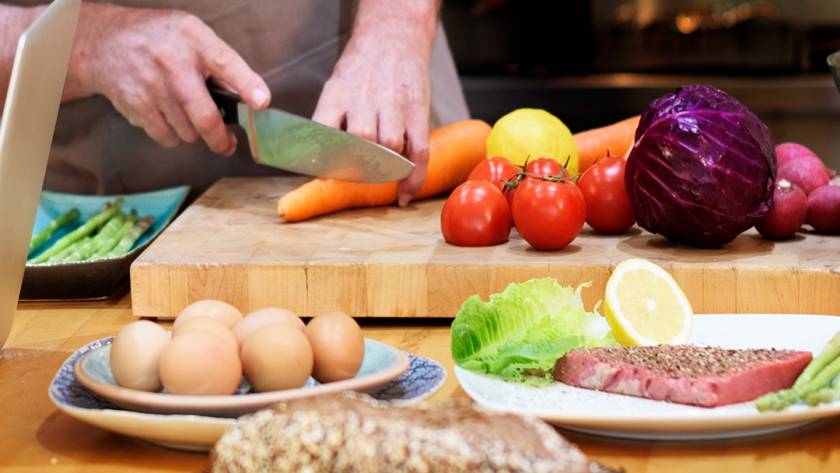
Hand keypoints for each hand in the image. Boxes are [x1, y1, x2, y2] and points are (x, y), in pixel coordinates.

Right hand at [65, 4, 269, 154]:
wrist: (103, 42)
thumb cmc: (158, 39)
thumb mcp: (191, 34)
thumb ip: (218, 62)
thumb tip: (245, 96)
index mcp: (194, 39)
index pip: (225, 63)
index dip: (246, 85)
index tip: (262, 102)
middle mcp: (172, 62)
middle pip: (204, 116)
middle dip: (220, 139)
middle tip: (227, 144)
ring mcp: (152, 86)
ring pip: (187, 132)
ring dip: (193, 132)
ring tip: (187, 115)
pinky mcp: (136, 105)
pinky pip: (166, 137)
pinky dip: (173, 135)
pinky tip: (168, 117)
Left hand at [313, 17, 433, 204]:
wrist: (393, 36)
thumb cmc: (360, 69)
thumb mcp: (335, 86)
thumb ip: (328, 120)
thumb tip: (316, 162)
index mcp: (337, 93)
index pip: (326, 132)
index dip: (325, 160)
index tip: (325, 179)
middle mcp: (365, 97)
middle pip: (361, 141)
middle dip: (358, 168)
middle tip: (356, 180)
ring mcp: (394, 104)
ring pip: (390, 146)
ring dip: (384, 169)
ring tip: (380, 177)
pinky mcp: (418, 111)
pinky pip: (419, 150)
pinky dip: (413, 177)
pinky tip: (405, 193)